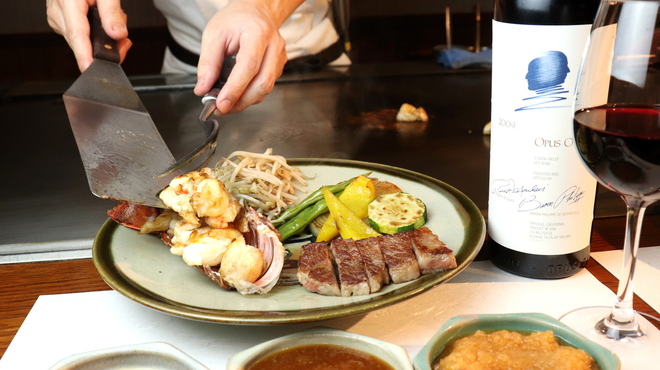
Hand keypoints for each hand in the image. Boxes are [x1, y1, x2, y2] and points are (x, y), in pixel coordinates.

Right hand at [47, 0, 131, 71]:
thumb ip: (112, 12)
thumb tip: (118, 34)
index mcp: (67, 2)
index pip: (77, 35)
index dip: (84, 55)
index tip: (90, 69)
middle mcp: (58, 12)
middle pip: (83, 43)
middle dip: (107, 46)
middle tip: (125, 41)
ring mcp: (57, 18)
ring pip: (84, 42)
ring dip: (103, 39)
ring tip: (114, 22)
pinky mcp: (62, 22)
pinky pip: (81, 37)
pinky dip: (96, 35)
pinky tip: (103, 24)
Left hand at [193, 0, 302, 114]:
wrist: (256, 11)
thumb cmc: (235, 20)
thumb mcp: (214, 34)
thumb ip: (208, 63)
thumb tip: (203, 89)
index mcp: (257, 34)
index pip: (249, 67)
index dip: (235, 89)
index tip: (221, 103)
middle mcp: (273, 46)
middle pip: (262, 83)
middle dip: (241, 101)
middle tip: (221, 108)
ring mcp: (279, 58)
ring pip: (266, 89)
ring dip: (245, 101)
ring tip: (226, 103)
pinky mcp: (279, 67)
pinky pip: (266, 87)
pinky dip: (250, 95)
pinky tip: (238, 94)